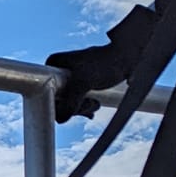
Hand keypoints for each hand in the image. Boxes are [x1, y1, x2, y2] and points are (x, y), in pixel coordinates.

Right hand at [43, 0, 161, 122]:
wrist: (130, 56)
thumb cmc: (107, 62)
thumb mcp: (84, 81)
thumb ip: (70, 100)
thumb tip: (60, 119)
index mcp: (54, 64)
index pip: (44, 91)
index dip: (57, 103)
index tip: (72, 105)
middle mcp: (59, 71)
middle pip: (56, 99)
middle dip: (73, 107)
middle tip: (89, 104)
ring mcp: (71, 79)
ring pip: (67, 103)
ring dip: (82, 108)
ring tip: (95, 104)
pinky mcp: (83, 85)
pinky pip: (77, 102)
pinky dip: (85, 107)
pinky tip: (93, 107)